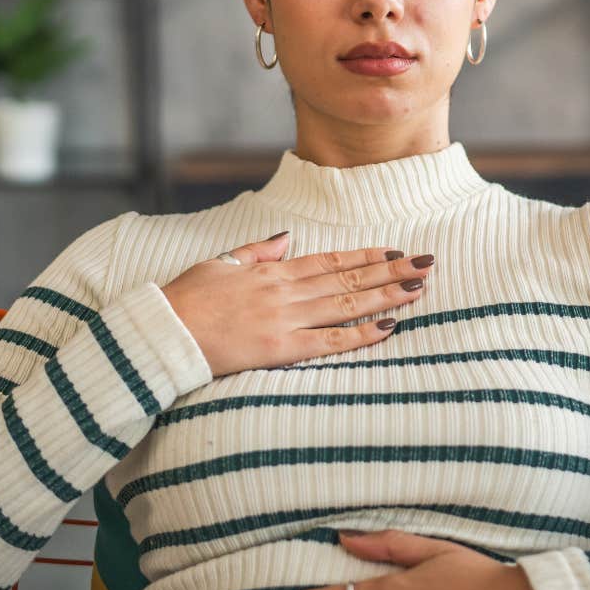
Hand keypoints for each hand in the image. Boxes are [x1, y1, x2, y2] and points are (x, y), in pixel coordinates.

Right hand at [160, 233, 436, 376]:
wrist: (163, 332)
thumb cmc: (185, 299)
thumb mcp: (221, 263)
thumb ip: (258, 252)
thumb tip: (287, 240)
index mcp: (273, 271)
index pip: (331, 261)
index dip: (367, 257)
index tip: (395, 252)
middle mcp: (286, 291)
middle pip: (349, 279)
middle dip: (391, 272)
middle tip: (426, 265)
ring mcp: (285, 319)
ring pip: (347, 304)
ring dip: (386, 296)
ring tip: (418, 289)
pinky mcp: (280, 349)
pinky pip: (329, 341)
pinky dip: (361, 334)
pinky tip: (389, 328)